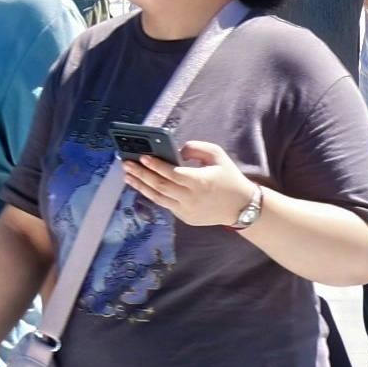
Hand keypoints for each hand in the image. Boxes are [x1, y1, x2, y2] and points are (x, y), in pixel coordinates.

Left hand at [123, 140, 258, 228]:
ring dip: (141, 186)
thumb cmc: (229, 177)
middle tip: (126, 164)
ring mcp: (186, 211)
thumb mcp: (217, 155)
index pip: (171, 173)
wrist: (241, 207)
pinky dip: (153, 194)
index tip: (141, 157)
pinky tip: (143, 185)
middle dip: (141, 175)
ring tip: (128, 176)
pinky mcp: (185, 218)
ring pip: (158, 198)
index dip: (155, 165)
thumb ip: (196, 148)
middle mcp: (190, 198)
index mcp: (199, 181)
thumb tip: (176, 150)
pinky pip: (166, 204)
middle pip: (160, 186)